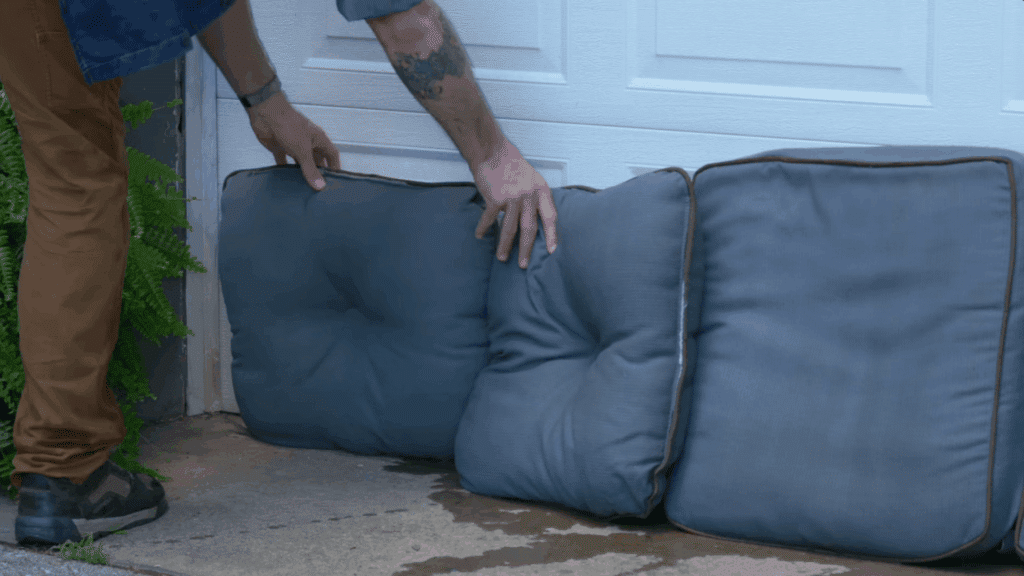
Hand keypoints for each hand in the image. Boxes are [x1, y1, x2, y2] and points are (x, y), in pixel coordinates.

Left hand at [246, 92, 340, 189]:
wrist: (266, 113)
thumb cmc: (289, 125)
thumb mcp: (303, 150)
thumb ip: (310, 169)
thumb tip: (320, 186)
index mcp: (318, 140)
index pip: (332, 155)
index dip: (335, 167)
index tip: (336, 181)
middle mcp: (308, 143)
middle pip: (317, 161)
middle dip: (318, 173)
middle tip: (319, 190)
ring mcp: (294, 145)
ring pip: (301, 163)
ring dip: (302, 173)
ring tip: (304, 189)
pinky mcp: (280, 147)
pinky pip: (284, 162)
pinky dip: (284, 170)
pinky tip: (285, 181)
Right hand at [472, 141, 557, 267]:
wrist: (493, 152)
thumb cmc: (512, 166)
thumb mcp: (531, 180)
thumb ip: (534, 200)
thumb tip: (534, 222)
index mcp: (541, 191)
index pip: (550, 217)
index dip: (552, 235)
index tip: (552, 251)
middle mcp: (529, 196)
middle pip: (529, 228)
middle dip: (526, 249)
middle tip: (523, 264)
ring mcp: (512, 198)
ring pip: (509, 228)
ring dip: (504, 245)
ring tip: (502, 258)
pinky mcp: (496, 199)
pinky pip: (490, 219)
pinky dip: (483, 228)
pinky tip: (480, 235)